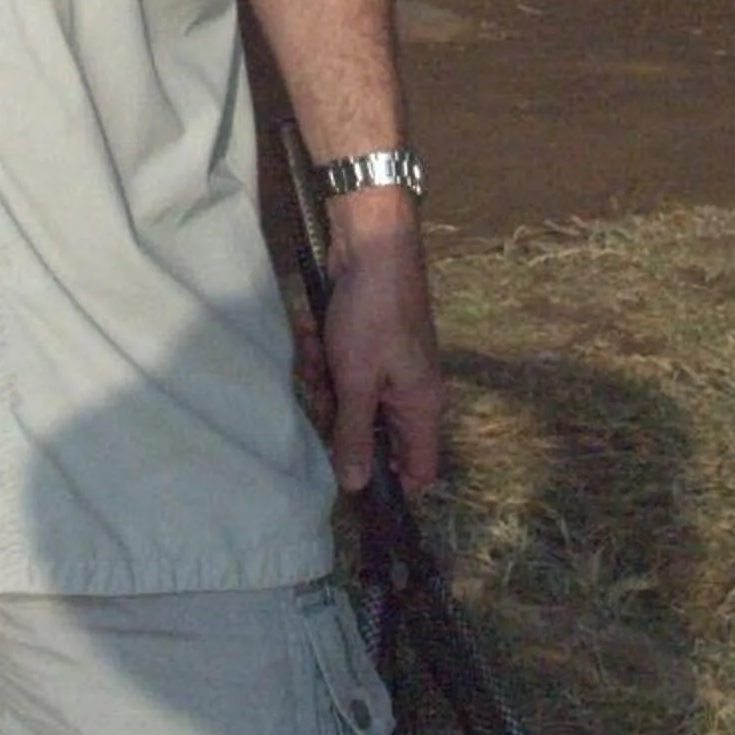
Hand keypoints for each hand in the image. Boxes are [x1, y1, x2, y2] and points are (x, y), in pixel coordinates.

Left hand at [319, 193, 443, 495]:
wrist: (371, 247)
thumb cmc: (371, 318)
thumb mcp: (357, 381)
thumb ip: (354, 434)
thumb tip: (354, 487)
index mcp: (422, 407)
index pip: (420, 468)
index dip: (390, 481)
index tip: (351, 477)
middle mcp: (411, 390)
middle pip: (374, 431)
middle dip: (340, 415)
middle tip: (322, 392)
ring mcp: (389, 365)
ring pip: (350, 396)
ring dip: (325, 379)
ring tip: (315, 353)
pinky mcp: (367, 342)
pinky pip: (342, 367)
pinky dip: (324, 353)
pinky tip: (312, 333)